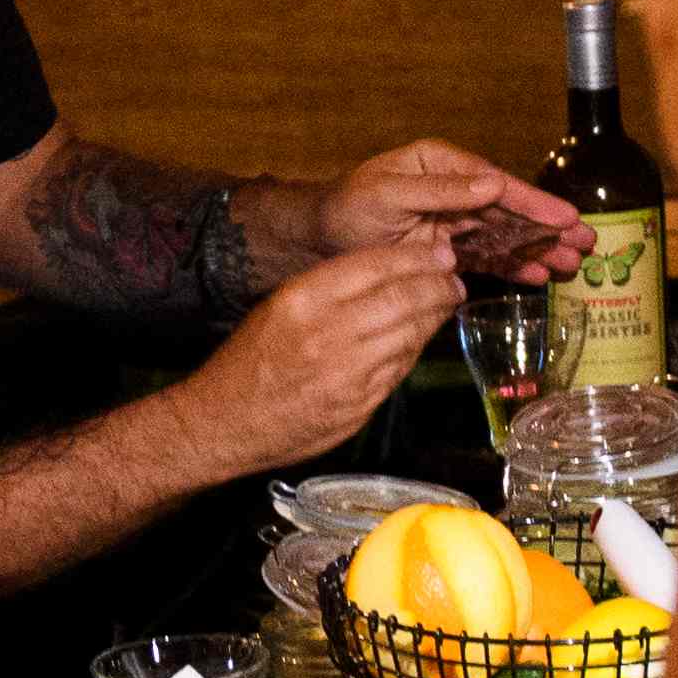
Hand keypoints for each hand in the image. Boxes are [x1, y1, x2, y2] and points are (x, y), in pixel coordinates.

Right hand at [182, 230, 465, 472]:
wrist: (223, 422)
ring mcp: (346, 374)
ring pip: (409, 335)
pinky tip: (419, 340)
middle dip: (438, 287)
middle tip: (454, 281)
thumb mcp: (280, 307)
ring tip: (446, 304)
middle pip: (403, 299)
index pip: (377, 266)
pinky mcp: (358, 407)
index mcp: (304, 299)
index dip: (417, 259)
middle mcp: (327, 333)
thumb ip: (331, 289)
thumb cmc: (250, 361)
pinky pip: (399, 370)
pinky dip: (415, 351)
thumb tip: (390, 271)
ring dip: (434, 318)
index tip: (439, 255)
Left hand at [325, 137, 582, 280]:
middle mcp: (454, 189)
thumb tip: (491, 185)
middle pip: (510, 209)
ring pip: (506, 234)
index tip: (565, 216)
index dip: (533, 202)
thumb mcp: (387, 193)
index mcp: (442, 163)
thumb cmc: (347, 208)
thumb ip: (440, 190)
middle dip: (549, 227)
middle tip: (588, 243)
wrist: (320, 239)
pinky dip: (513, 266)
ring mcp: (454, 220)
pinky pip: (487, 256)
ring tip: (573, 265)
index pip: (496, 183)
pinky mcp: (449, 248)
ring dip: (539, 249)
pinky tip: (539, 276)